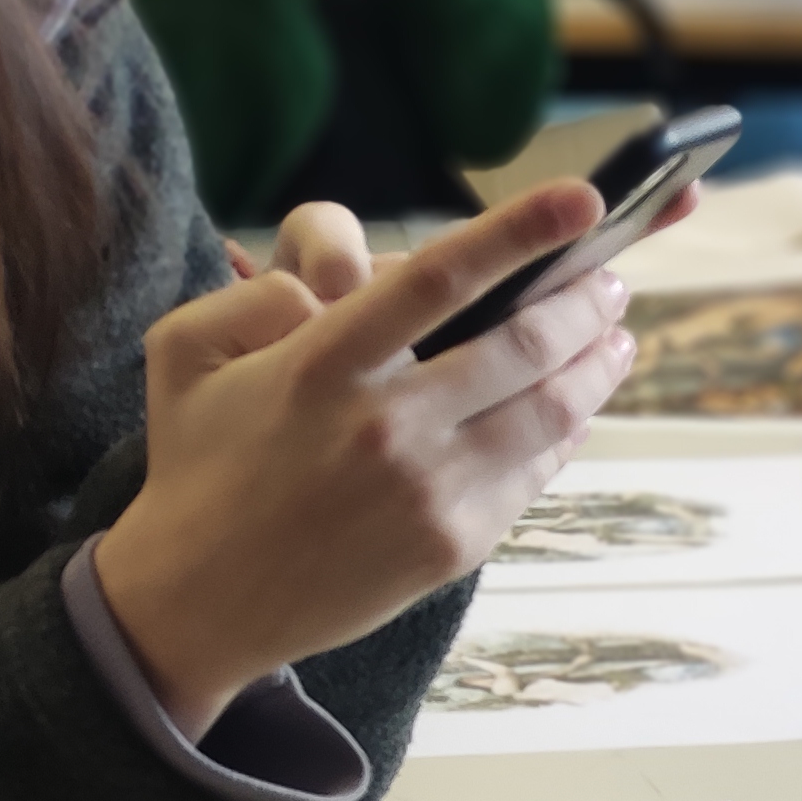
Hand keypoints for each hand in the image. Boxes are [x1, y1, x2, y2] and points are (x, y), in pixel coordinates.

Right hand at [92, 182, 635, 736]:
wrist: (204, 598)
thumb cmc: (199, 461)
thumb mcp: (185, 351)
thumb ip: (256, 294)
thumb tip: (342, 283)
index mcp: (323, 364)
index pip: (439, 278)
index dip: (519, 232)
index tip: (582, 202)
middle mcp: (388, 424)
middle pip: (522, 346)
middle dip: (584, 302)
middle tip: (611, 280)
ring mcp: (431, 490)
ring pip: (549, 411)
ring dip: (596, 366)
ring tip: (615, 337)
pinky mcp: (458, 541)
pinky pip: (534, 471)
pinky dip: (567, 431)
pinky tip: (577, 407)